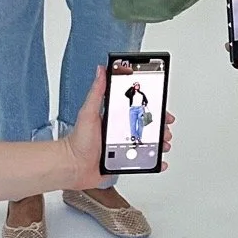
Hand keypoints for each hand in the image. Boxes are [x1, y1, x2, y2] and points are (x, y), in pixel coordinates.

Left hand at [62, 67, 173, 189]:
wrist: (72, 167)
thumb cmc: (77, 141)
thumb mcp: (88, 112)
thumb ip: (97, 92)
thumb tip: (101, 70)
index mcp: (114, 119)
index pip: (137, 110)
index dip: (151, 109)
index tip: (161, 108)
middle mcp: (119, 133)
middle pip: (145, 127)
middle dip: (159, 127)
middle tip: (165, 129)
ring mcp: (122, 149)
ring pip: (147, 144)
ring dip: (159, 144)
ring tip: (163, 145)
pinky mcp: (123, 163)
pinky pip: (142, 162)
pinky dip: (154, 163)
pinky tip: (159, 163)